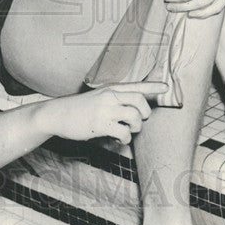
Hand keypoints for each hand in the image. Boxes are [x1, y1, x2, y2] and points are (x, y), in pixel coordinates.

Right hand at [45, 81, 168, 144]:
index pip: (136, 85)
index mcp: (110, 88)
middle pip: (140, 100)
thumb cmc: (77, 108)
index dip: (153, 86)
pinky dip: (125, 139)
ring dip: (135, 128)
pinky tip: (118, 139)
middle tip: (139, 120)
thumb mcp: (97, 97)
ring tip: (126, 131)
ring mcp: (105, 109)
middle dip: (145, 113)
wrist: (57, 114)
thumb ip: (114, 100)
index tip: (167, 87)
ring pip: (135, 117)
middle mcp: (109, 96)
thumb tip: (132, 110)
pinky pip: (124, 132)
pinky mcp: (101, 124)